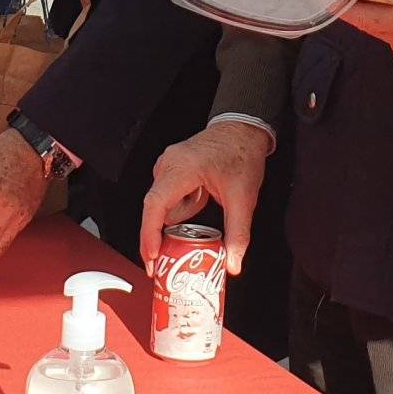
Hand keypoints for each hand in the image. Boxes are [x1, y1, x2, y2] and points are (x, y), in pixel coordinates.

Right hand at [139, 121, 271, 274]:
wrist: (243, 130)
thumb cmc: (240, 154)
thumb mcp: (243, 198)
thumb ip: (238, 234)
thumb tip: (233, 263)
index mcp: (182, 169)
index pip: (155, 205)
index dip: (149, 234)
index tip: (151, 257)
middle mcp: (168, 165)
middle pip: (156, 209)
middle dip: (160, 237)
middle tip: (167, 262)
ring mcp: (168, 166)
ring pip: (164, 205)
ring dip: (179, 218)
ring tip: (203, 210)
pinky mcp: (172, 169)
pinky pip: (169, 197)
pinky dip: (181, 208)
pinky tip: (202, 202)